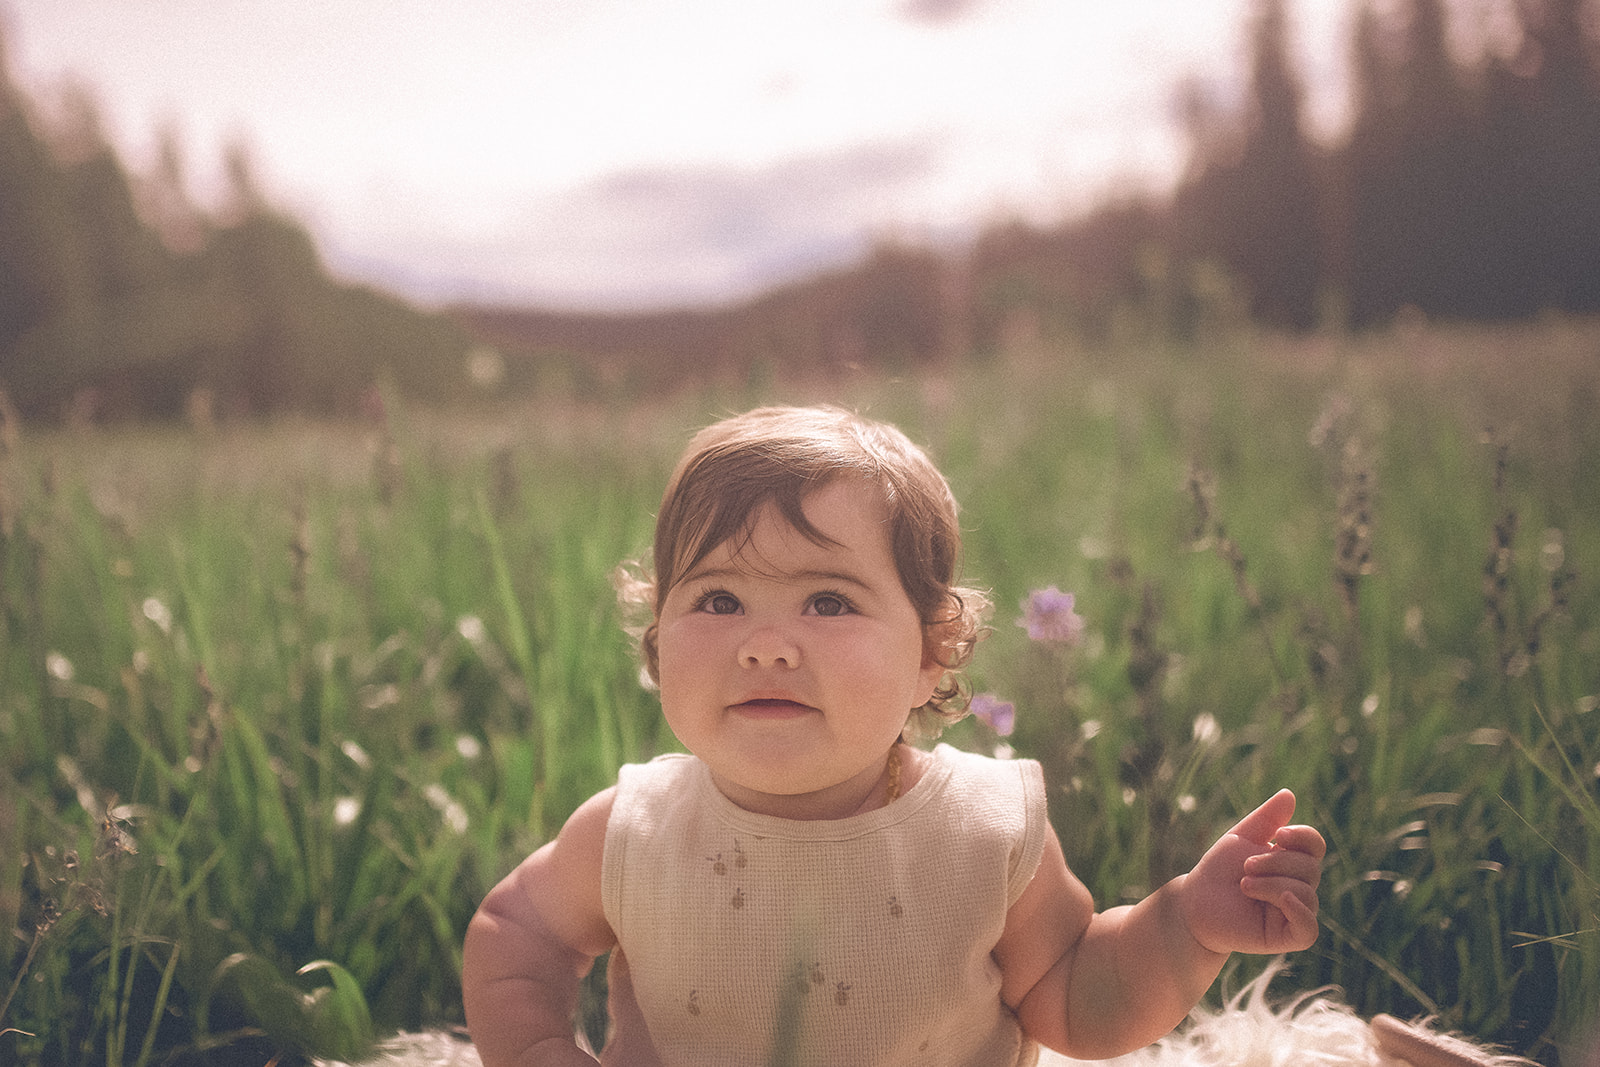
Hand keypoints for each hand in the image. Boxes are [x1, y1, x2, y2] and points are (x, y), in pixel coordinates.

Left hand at [1178, 789, 1324, 954]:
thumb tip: (1288, 794)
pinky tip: (1283, 900)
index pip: (1315, 846)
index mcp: (1291, 862)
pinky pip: (1309, 929)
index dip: (1304, 837)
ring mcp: (1293, 912)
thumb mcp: (1241, 837)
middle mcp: (1298, 886)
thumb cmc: (1218, 869)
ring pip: (1306, 893)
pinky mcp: (1285, 936)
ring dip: (1273, 884)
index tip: (1279, 834)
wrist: (1194, 901)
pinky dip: (1300, 913)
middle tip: (1245, 867)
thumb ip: (1266, 818)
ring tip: (1244, 885)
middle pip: (1310, 868)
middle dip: (1276, 862)